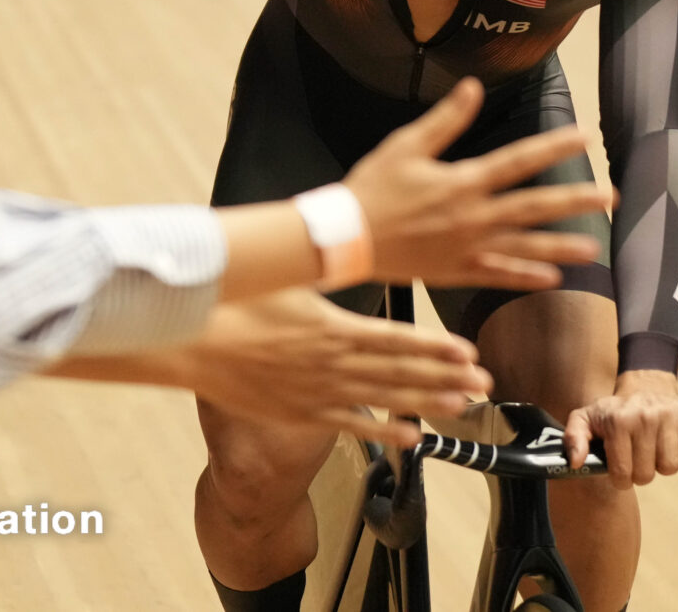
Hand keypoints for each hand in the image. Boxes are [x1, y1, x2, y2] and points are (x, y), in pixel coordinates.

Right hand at [88, 290, 488, 448]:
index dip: (436, 347)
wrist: (194, 345)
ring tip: (462, 406)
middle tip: (483, 382)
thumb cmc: (238, 305)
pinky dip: (383, 431)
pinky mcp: (302, 413)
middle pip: (402, 372)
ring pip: (385, 400)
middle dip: (446, 377)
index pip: (398, 338)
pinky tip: (412, 437)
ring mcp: (320, 393)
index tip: (467, 351)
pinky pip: (352, 425)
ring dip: (426, 402)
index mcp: (335, 327)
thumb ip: (322, 271)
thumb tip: (344, 241)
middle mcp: (335, 364)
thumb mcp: (289, 278)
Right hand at [342, 78, 611, 289]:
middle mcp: (473, 216)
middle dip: (574, 200)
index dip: (553, 146)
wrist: (347, 238)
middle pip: (534, 206)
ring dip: (560, 245)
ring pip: (524, 246)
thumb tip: (474, 87)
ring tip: (594, 246)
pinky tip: (551, 278)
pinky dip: (524, 277)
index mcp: (463, 181)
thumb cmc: (373, 188)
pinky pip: (498, 275)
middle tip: (609, 197)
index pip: (519, 160)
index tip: (585, 136)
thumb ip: (446, 119)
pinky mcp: (457, 271)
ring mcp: (468, 248)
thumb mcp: (406, 145)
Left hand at [562, 370, 677, 489]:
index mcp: (618, 421)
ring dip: (662, 465)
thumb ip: (573, 439)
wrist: (646, 385)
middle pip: (647, 475)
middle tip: (638, 456)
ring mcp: (670, 416)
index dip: (621, 478)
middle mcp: (644, 417)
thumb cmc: (615, 411)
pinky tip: (674, 445)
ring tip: (655, 449)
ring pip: (670, 467)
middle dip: (641, 472)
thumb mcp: (586, 419)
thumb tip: (575, 462)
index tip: (621, 467)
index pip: (623, 475)